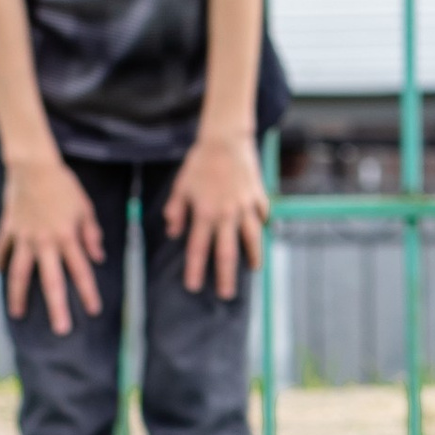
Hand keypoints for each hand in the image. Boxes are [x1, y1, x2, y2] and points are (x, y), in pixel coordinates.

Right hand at [0, 149, 103, 331]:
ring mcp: (23, 237)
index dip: (88, 292)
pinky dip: (1, 264)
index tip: (93, 310)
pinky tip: (0, 276)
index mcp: (67, 237)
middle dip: (57, 307)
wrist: (33, 166)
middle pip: (52, 281)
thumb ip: (91, 234)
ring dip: (19, 296)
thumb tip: (98, 258)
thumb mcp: (85, 208)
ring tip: (18, 314)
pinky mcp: (9, 229)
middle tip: (61, 330)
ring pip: (20, 273)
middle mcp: (45, 242)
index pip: (81, 271)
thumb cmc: (64, 185)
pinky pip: (3, 251)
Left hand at [161, 126, 266, 299]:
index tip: (193, 287)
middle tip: (226, 295)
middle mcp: (227, 214)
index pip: (198, 248)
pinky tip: (262, 234)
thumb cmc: (199, 162)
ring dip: (253, 257)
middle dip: (226, 276)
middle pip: (227, 252)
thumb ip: (176, 211)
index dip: (195, 270)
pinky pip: (262, 216)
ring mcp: (246, 207)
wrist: (225, 140)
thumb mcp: (180, 186)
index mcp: (205, 213)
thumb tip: (172, 232)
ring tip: (253, 270)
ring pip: (252, 239)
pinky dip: (262, 226)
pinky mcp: (259, 196)